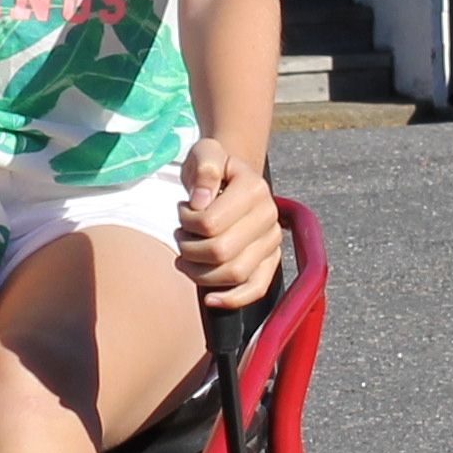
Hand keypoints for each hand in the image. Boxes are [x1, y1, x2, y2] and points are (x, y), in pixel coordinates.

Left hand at [174, 139, 281, 308]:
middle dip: (189, 249)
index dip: (186, 223)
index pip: (210, 223)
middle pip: (220, 252)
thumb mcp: (205, 153)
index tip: (182, 210)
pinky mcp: (271, 260)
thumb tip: (200, 202)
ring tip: (185, 256)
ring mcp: (272, 241)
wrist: (232, 178)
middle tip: (180, 236)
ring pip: (234, 274)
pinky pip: (257, 288)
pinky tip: (210, 299)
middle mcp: (269, 216)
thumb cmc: (214, 168)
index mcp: (254, 188)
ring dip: (200, 272)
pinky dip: (233, 299)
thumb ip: (204, 167)